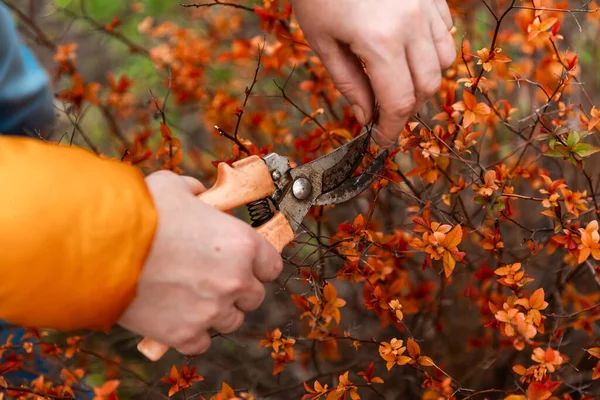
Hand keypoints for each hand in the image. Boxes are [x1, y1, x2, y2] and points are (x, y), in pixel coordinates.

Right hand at [118, 170, 282, 354]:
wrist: (101, 249)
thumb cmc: (139, 214)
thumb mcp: (172, 186)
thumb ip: (194, 190)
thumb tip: (198, 192)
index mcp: (242, 243)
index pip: (272, 265)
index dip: (258, 264)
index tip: (246, 265)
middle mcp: (235, 280)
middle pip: (254, 296)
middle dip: (238, 289)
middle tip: (214, 280)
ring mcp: (212, 310)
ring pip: (231, 321)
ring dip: (217, 312)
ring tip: (194, 299)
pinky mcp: (185, 334)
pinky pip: (202, 342)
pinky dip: (192, 333)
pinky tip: (178, 318)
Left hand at [290, 0, 455, 145]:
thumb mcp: (322, 40)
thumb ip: (348, 82)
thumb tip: (365, 116)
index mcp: (380, 42)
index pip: (398, 102)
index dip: (391, 128)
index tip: (382, 141)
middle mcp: (412, 26)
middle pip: (427, 86)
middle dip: (407, 108)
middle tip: (383, 114)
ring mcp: (426, 7)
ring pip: (444, 61)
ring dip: (423, 80)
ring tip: (396, 82)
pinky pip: (445, 33)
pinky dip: (431, 52)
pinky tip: (407, 51)